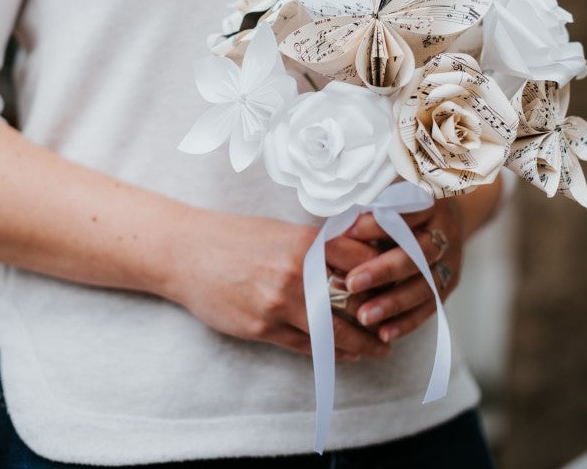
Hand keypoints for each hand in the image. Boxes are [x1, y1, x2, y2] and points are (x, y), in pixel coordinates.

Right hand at [169, 208, 392, 362]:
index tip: (399, 284)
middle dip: (377, 317)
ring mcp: (278, 302)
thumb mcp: (281, 230)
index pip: (360, 259)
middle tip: (394, 327)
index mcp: (304, 241)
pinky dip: (329, 352)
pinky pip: (305, 346)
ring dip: (359, 344)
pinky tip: (343, 354)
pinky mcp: (262, 327)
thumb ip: (317, 245)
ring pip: (332, 331)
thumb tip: (358, 255)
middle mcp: (296, 272)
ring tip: (377, 348)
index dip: (382, 274)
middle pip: (352, 302)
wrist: (187, 252)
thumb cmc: (235, 237)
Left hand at [338, 198, 464, 343]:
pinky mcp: (449, 283)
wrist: (450, 213)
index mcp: (430, 202)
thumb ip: (373, 209)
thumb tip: (338, 227)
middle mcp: (445, 232)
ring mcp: (450, 260)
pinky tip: (384, 333)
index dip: (377, 224)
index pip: (406, 213)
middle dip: (383, 270)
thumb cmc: (407, 203)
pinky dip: (407, 322)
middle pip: (417, 253)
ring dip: (394, 303)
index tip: (347, 232)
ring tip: (364, 317)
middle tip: (351, 283)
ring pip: (425, 286)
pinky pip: (430, 307)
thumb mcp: (395, 194)